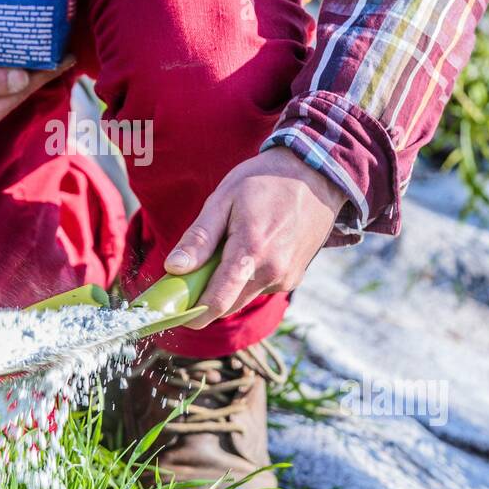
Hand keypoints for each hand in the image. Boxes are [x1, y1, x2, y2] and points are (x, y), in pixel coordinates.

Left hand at [164, 146, 347, 326]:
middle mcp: (273, 272)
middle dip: (206, 296)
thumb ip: (199, 238)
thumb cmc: (264, 181)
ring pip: (243, 297)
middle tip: (194, 270)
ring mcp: (287, 278)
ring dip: (228, 284)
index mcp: (251, 252)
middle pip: (228, 305)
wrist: (315, 174)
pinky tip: (253, 248)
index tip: (172, 312)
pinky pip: (260, 288)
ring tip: (230, 247)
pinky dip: (247, 277)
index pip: (216, 301)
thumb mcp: (224, 199)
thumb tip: (173, 268)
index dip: (191, 314)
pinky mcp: (295, 278)